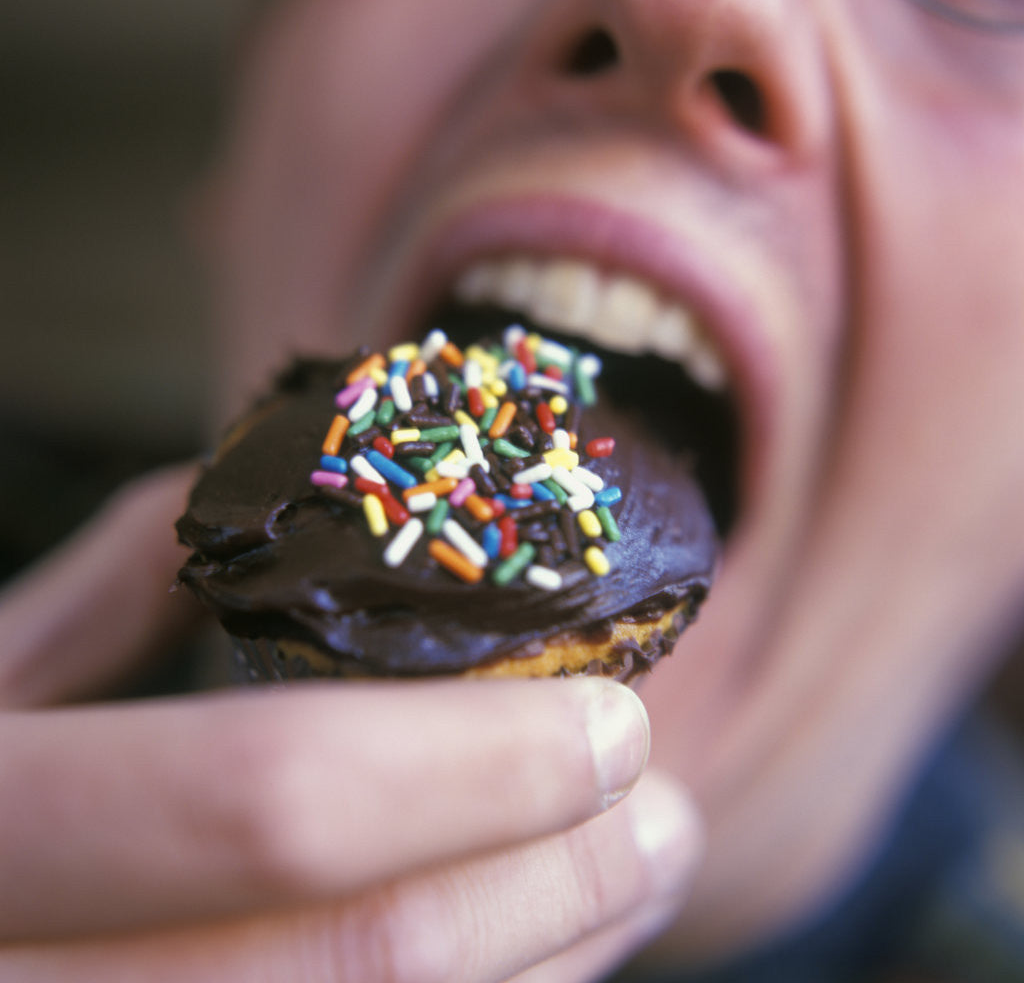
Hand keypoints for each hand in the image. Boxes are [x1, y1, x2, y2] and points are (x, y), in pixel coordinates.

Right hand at [0, 466, 702, 981]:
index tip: (610, 722)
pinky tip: (533, 954)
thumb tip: (258, 491)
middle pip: (362, 977)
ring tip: (632, 881)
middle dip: (557, 893)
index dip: (472, 766)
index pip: (268, 805)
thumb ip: (99, 598)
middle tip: (662, 818)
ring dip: (546, 967)